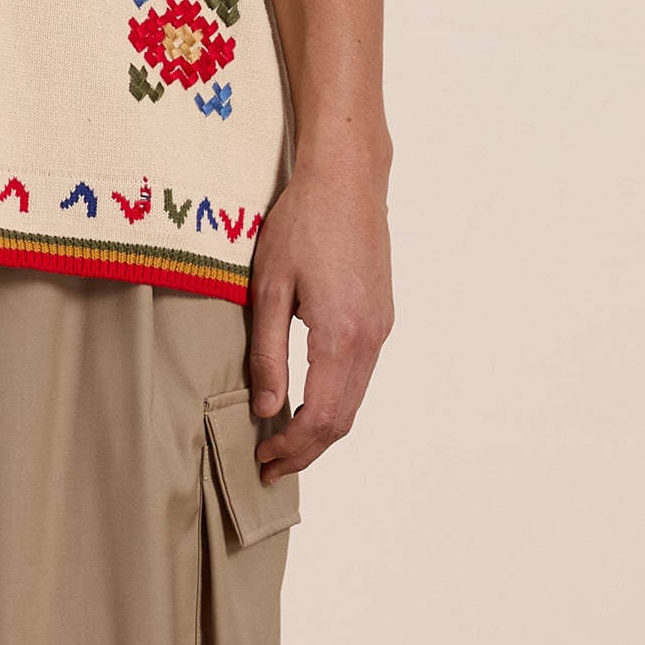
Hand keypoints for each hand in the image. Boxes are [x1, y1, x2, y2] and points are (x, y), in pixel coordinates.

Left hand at [244, 158, 391, 480]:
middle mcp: (371, 339)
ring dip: (321, 428)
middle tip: (268, 466)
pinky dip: (336, 400)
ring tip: (283, 441)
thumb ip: (268, 354)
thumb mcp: (268, 288)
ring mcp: (381, 328)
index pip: (321, 418)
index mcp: (340, 336)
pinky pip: (361, 375)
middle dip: (306, 450)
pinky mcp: (381, 317)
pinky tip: (307, 401)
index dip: (292, 449)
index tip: (262, 462)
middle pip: (344, 419)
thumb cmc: (302, 223)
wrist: (347, 179)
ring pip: (355, 400)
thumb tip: (268, 410)